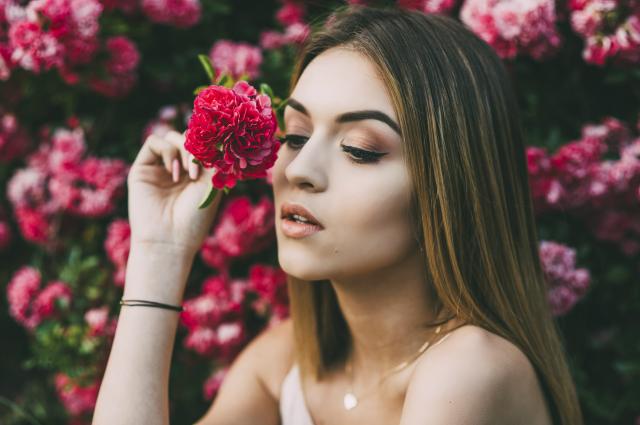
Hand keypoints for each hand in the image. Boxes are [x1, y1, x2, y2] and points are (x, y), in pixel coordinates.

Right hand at [127, 130, 223, 257]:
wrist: (170, 240)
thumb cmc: (195, 217)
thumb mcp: (212, 184)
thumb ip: (213, 157)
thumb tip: (216, 134)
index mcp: (197, 173)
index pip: (203, 145)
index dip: (210, 144)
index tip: (219, 156)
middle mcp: (178, 168)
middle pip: (188, 138)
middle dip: (198, 148)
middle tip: (201, 170)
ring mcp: (159, 167)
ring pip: (172, 137)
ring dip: (185, 150)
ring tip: (190, 173)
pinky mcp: (142, 168)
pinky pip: (154, 142)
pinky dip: (168, 151)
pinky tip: (175, 172)